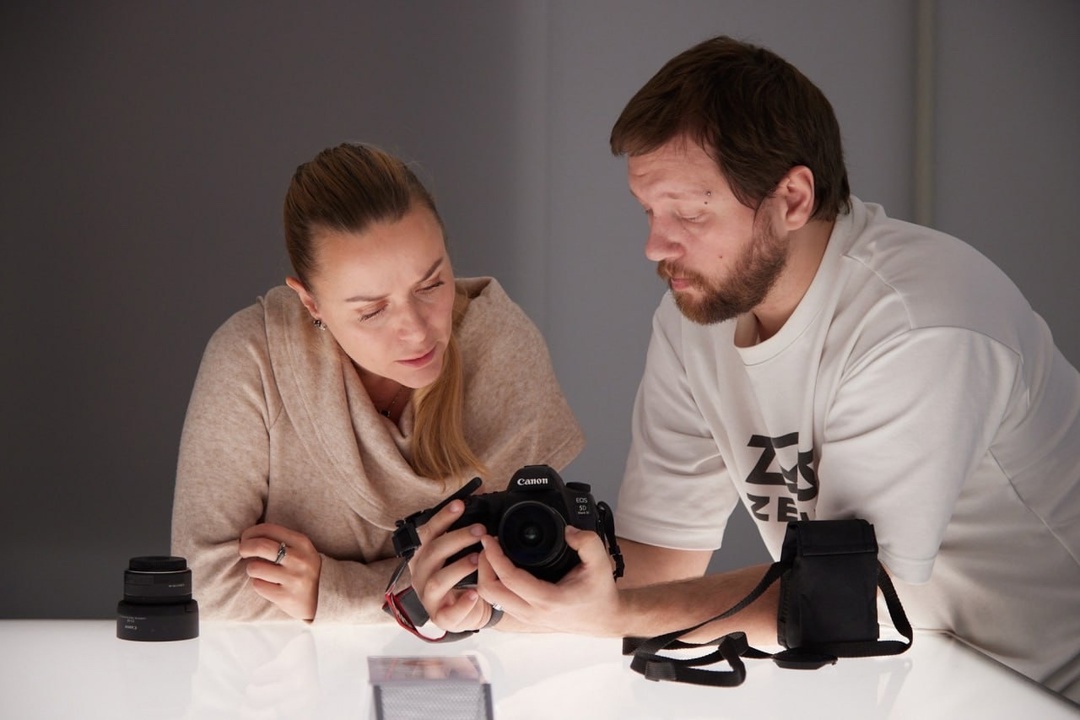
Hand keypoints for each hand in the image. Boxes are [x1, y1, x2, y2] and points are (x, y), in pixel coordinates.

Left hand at [239, 523, 321, 620]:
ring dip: (252, 569)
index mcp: (302, 542)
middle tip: (243, 552)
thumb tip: (248, 535)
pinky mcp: (286, 596)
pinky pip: (258, 585)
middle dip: (245, 547)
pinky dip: (258, 584)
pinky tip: (267, 584)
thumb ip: (279, 539)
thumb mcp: (299, 550)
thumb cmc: (300, 570)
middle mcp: (300, 559)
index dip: (251, 532)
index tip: (245, 538)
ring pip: (255, 567)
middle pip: (260, 546)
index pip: (268, 529)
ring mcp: (294, 579)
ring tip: (259, 572)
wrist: (319, 600)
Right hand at [407, 499, 494, 631]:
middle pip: (432, 553)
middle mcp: (421, 574)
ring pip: (437, 581)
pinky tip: (474, 594)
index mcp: (423, 555)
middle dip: (456, 539)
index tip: (460, 504)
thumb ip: (467, 523)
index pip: (427, 532)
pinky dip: (462, 603)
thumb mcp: (462, 548)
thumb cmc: (462, 575)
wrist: (469, 609)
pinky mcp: (441, 617)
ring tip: (478, 558)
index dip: (442, 517)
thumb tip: (480, 491)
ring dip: (458, 567)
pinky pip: (448, 612)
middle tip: (480, 530)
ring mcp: (428, 597)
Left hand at [477, 526, 621, 635]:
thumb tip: (568, 530)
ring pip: (491, 599)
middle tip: (488, 545)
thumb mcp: (600, 563)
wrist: (605, 618)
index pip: (509, 578)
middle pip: (490, 591)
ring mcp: (527, 617)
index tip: (490, 539)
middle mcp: (533, 612)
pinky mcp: (526, 617)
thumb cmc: (600, 593)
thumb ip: (587, 542)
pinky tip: (499, 569)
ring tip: (491, 555)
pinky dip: (493, 584)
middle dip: (483, 565)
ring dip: (486, 575)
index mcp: (548, 599)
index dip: (494, 556)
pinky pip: (499, 602)